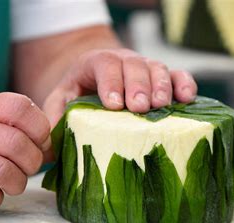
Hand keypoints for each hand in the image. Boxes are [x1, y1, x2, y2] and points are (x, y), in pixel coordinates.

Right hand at [0, 93, 49, 209]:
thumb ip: (9, 121)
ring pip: (3, 172)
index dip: (40, 129)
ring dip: (17, 183)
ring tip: (13, 183)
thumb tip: (51, 145)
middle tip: (28, 167)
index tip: (40, 142)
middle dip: (33, 162)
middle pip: (17, 145)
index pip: (21, 108)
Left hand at [43, 49, 197, 125]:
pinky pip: (177, 74)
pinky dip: (184, 84)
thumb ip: (54, 119)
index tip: (113, 104)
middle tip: (139, 108)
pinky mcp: (162, 78)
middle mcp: (122, 61)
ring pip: (157, 67)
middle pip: (134, 64)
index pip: (104, 64)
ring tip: (161, 106)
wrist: (96, 80)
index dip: (110, 82)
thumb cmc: (78, 94)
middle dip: (137, 85)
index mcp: (95, 63)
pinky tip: (187, 98)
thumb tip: (46, 149)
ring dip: (161, 86)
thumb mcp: (61, 102)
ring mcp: (144, 67)